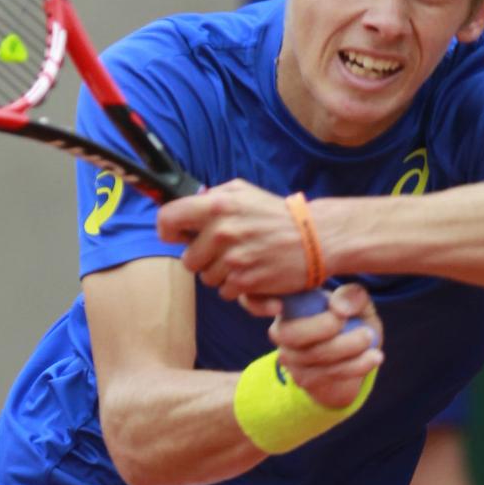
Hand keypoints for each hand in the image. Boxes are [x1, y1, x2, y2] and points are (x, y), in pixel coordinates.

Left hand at [157, 179, 313, 299]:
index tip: (177, 235)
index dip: (168, 230)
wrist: (316, 238)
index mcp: (218, 206)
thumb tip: (186, 207)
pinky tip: (253, 272)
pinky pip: (225, 292)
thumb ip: (213, 196)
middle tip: (224, 250)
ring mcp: (233, 259)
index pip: (168, 219)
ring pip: (206, 278)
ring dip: (221, 273)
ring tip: (243, 259)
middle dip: (202, 258)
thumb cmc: (277, 215)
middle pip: (187, 259)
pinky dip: (236, 286)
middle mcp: (222, 232)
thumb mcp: (244, 192)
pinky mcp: (246, 282)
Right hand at [267, 283, 382, 408]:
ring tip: (371, 338)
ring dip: (348, 347)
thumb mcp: (356, 303)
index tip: (282, 304)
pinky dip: (356, 365)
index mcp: (287, 305)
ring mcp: (290, 358)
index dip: (259, 303)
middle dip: (322, 327)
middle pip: (291, 333)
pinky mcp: (304, 379)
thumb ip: (352, 296)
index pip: (258, 302)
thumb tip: (339, 308)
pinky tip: (375, 356)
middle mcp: (280, 331)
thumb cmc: (352, 319)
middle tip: (351, 315)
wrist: (355, 357)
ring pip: (314, 355)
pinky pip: (329, 373)